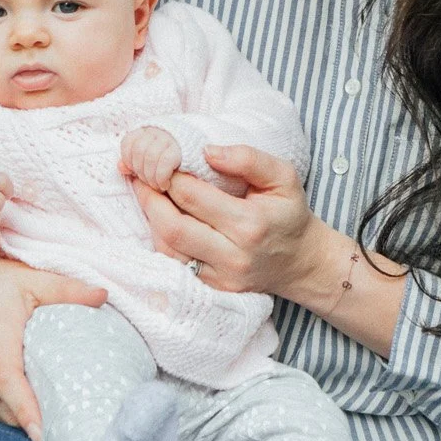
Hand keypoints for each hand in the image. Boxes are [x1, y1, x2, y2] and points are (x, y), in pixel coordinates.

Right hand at [0, 251, 105, 440]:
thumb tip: (103, 296)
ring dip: (17, 418)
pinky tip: (22, 407)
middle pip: (2, 403)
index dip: (23, 407)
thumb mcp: (32, 278)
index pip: (5, 377)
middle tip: (65, 428)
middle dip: (32, 420)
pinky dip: (1, 412)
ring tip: (48, 419)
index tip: (40, 433)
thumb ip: (67, 290)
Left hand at [118, 127, 182, 192]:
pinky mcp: (181, 150)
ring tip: (156, 186)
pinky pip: (164, 163)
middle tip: (147, 183)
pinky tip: (164, 184)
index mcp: (146, 131)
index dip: (127, 160)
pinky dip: (161, 177)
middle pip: (138, 150)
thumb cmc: (169, 160)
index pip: (128, 142)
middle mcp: (157, 131)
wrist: (198, 156)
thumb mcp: (149, 159)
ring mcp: (170, 139)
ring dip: (150, 177)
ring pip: (150, 157)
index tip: (134, 172)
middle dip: (140, 172)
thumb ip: (133, 163)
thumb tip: (120, 168)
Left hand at [132, 142, 324, 300]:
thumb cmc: (288, 214)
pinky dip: (162, 239)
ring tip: (148, 194)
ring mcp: (220, 277)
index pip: (193, 197)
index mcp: (250, 224)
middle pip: (173, 227)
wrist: (299, 262)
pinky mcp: (211, 288)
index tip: (161, 160)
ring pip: (168, 249)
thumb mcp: (283, 177)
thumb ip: (249, 159)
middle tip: (141, 177)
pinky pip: (174, 264)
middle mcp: (233, 255)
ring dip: (151, 220)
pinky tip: (162, 219)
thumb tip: (206, 152)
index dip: (169, 176)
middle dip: (150, 199)